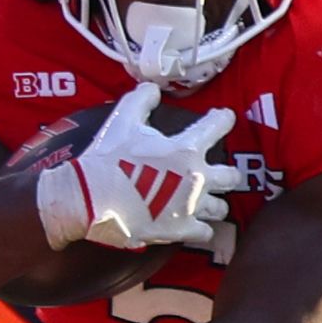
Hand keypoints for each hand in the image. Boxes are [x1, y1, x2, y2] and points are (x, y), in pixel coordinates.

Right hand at [33, 82, 243, 251]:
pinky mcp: (179, 230)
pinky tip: (193, 227)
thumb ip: (141, 100)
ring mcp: (190, 207)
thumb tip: (153, 89)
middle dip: (226, 175)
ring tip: (204, 204)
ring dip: (214, 204)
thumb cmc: (107, 158)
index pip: (218, 126)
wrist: (89, 199)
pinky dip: (199, 230)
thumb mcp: (121, 121)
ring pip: (221, 208)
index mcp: (186, 149)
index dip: (222, 119)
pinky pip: (204, 233)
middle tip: (215, 175)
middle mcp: (196, 178)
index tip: (222, 119)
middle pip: (231, 177)